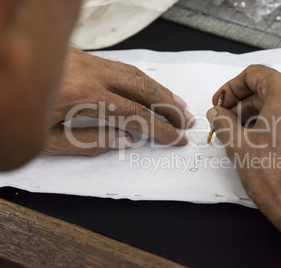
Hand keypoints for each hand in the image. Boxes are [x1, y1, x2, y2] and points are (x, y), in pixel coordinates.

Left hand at [43, 48, 193, 155]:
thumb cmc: (8, 119)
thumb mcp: (46, 142)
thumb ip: (90, 141)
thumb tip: (126, 139)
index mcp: (79, 95)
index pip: (133, 113)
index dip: (160, 128)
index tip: (177, 138)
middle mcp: (86, 71)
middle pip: (141, 87)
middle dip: (167, 105)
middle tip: (187, 119)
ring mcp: (82, 59)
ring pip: (133, 72)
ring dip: (158, 89)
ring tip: (177, 105)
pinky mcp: (78, 55)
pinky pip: (118, 65)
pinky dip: (139, 79)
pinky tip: (149, 88)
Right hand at [207, 65, 280, 266]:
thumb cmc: (273, 174)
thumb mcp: (238, 144)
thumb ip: (222, 121)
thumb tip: (216, 113)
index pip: (254, 74)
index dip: (231, 88)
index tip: (220, 103)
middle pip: (270, 88)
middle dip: (244, 103)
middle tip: (225, 120)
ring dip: (260, 113)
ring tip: (242, 133)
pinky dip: (279, 123)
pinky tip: (264, 142)